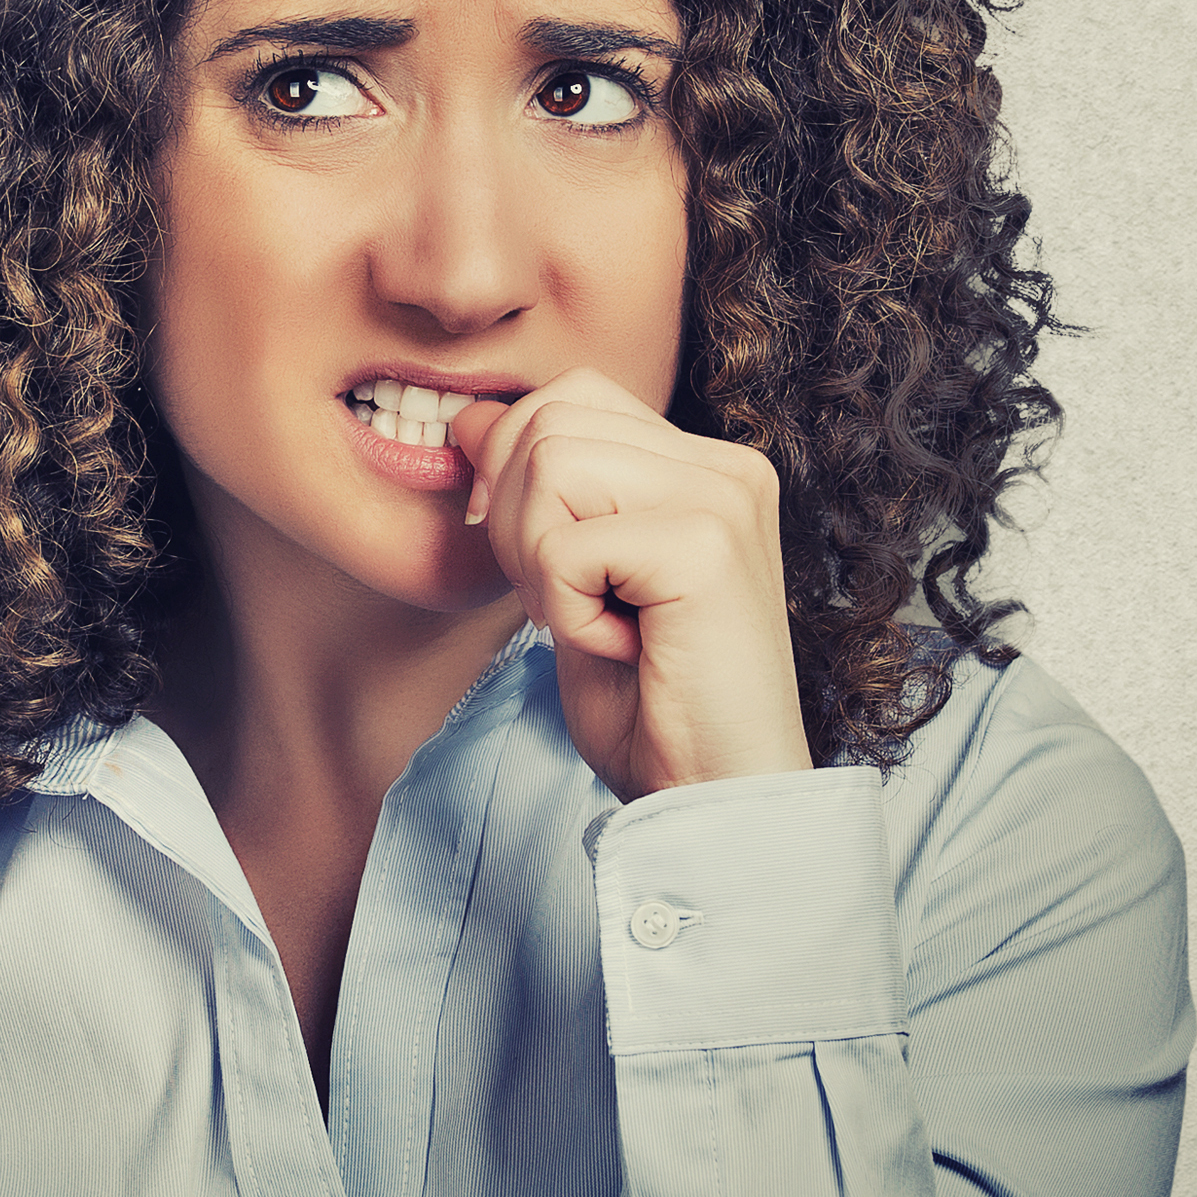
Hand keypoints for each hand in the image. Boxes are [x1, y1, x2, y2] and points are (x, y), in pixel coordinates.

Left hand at [449, 368, 807, 795]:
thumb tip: (469, 419)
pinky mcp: (705, 547)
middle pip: (548, 419)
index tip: (541, 565)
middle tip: (574, 605)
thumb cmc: (650, 708)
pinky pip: (563, 545)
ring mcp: (724, 499)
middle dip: (518, 520)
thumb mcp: (573, 580)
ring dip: (541, 563)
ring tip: (600, 623)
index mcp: (706, 466)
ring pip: (549, 464)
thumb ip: (537, 493)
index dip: (518, 470)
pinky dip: (565, 610)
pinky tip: (622, 650)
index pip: (570, 395)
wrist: (713, 801)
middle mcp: (727, 467)